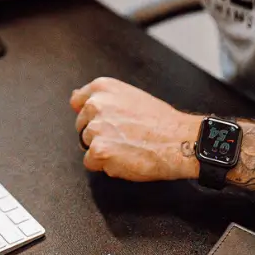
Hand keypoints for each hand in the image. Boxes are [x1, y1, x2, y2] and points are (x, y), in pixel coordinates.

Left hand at [70, 77, 200, 181]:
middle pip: (82, 127)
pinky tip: (125, 159)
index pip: (77, 102)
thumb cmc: (161, 121)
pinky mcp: (98, 150)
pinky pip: (91, 163)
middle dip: (98, 135)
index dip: (90, 116)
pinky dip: (106, 166)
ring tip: (127, 147)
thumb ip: (102, 98)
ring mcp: (95, 128)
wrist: (179, 140)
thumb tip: (76, 99)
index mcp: (102, 88)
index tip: (103, 122)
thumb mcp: (130, 95)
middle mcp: (95, 104)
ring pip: (87, 146)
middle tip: (123, 137)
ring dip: (103, 151)